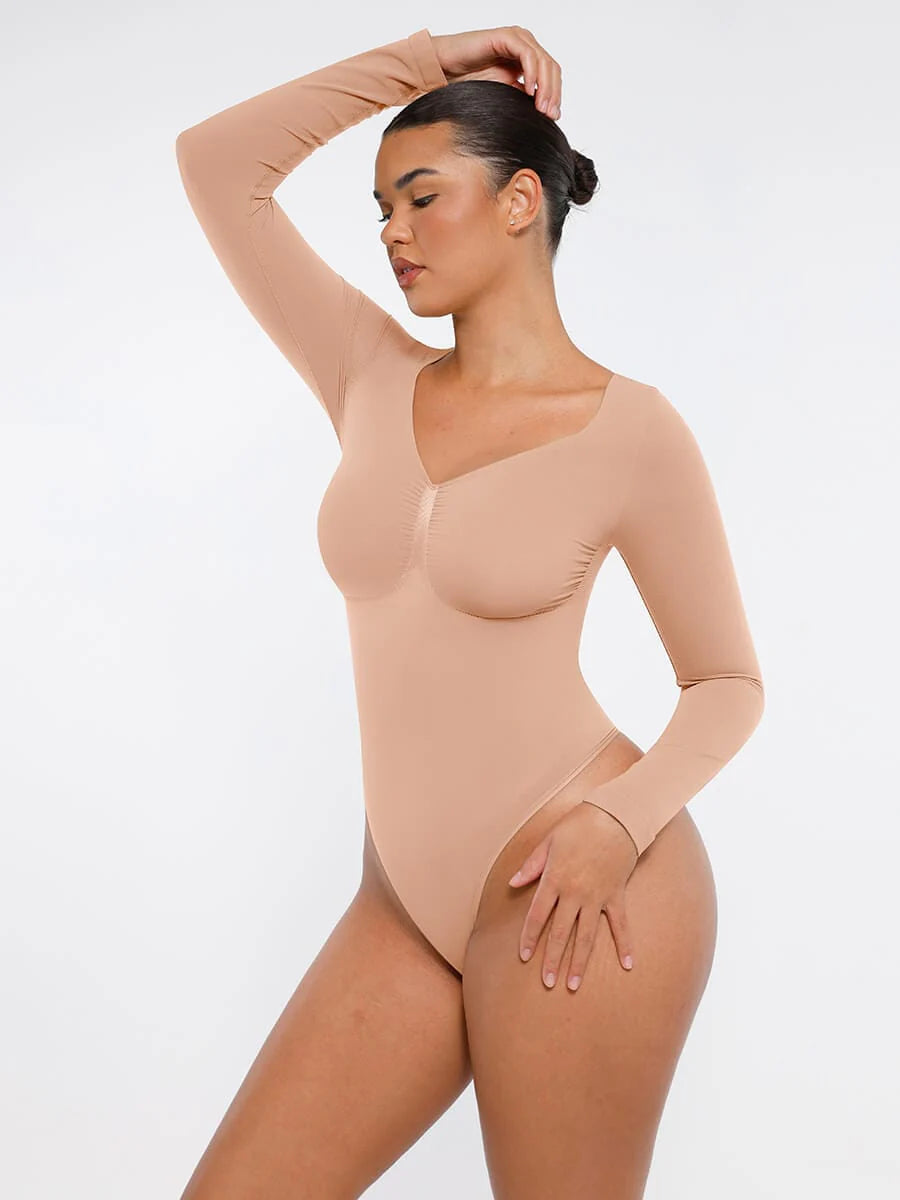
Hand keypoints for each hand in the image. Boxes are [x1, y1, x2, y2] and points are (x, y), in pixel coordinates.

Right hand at [430, 26, 562, 119]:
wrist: (446, 69)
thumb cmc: (469, 81)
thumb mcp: (505, 94)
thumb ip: (525, 98)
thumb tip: (549, 114)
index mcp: (527, 58)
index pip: (551, 74)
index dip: (555, 95)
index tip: (553, 117)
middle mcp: (525, 45)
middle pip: (551, 67)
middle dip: (553, 92)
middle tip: (549, 114)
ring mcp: (517, 38)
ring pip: (543, 61)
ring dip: (545, 86)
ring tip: (540, 107)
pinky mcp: (506, 37)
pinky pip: (527, 54)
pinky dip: (532, 73)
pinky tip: (529, 91)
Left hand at [508, 802, 638, 989]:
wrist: (616, 816)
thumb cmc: (578, 825)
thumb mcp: (549, 841)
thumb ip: (531, 865)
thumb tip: (513, 883)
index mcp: (555, 880)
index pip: (537, 916)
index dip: (529, 938)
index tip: (524, 957)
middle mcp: (575, 893)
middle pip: (561, 933)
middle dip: (553, 960)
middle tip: (547, 983)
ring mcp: (597, 897)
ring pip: (587, 935)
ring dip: (580, 961)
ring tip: (574, 984)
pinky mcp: (617, 895)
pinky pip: (621, 924)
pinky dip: (625, 944)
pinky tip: (628, 964)